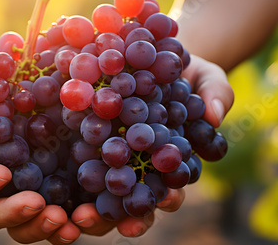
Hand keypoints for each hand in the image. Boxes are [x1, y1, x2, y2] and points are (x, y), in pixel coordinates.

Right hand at [0, 50, 79, 243]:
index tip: (0, 173)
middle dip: (16, 214)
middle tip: (39, 205)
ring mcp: (22, 176)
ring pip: (29, 215)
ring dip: (47, 224)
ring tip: (69, 221)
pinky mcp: (49, 166)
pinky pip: (60, 195)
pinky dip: (73, 208)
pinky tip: (90, 209)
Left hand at [68, 54, 233, 237]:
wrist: (156, 53)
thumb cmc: (188, 74)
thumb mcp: (208, 78)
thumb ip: (216, 94)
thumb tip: (215, 116)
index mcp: (169, 160)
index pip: (170, 188)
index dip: (169, 198)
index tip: (166, 200)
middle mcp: (139, 161)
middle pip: (132, 195)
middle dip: (124, 213)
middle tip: (116, 223)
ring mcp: (113, 146)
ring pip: (103, 180)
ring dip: (93, 201)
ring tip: (81, 216)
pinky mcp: (92, 127)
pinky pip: (82, 142)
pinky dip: (74, 150)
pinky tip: (61, 155)